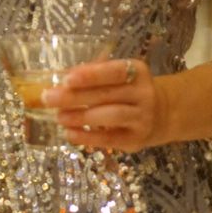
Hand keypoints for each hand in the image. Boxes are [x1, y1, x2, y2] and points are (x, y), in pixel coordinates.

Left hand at [41, 56, 161, 152]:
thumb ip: (95, 74)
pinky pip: (110, 139)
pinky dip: (87, 137)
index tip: (66, 79)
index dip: (90, 75)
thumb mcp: (119, 76)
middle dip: (74, 97)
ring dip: (81, 117)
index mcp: (137, 72)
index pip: (114, 72)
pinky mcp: (137, 140)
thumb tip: (60, 77)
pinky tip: (69, 134)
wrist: (163, 114)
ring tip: (58, 117)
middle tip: (48, 98)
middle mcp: (144, 94)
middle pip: (107, 95)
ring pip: (110, 116)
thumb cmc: (129, 90)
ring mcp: (143, 118)